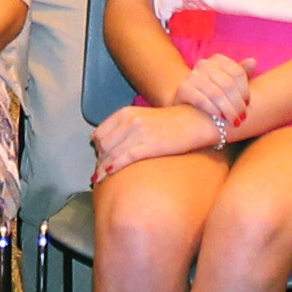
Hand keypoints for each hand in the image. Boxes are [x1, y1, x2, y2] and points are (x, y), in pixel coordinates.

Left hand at [90, 101, 224, 180]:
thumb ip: (123, 126)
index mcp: (125, 113)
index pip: (99, 133)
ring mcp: (139, 133)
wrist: (194, 120)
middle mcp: (130, 121)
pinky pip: (125, 158)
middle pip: (102, 145)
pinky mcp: (149, 145)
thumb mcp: (142, 117)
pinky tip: (108, 174)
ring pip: (111, 153)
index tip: (99, 158)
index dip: (96, 148)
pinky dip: (113, 167)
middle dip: (99, 160)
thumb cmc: (168, 122)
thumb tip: (101, 142)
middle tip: (99, 171)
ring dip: (103, 167)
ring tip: (100, 178)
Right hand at [168, 54, 252, 131]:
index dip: (245, 91)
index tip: (247, 104)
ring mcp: (192, 75)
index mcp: (217, 59)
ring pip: (217, 95)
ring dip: (228, 111)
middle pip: (228, 85)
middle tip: (242, 118)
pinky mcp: (183, 89)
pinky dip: (214, 110)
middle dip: (238, 104)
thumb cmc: (214, 91)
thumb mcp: (229, 81)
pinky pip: (202, 101)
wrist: (186, 100)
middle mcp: (204, 64)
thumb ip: (241, 73)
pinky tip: (219, 118)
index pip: (238, 73)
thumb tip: (253, 62)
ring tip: (234, 122)